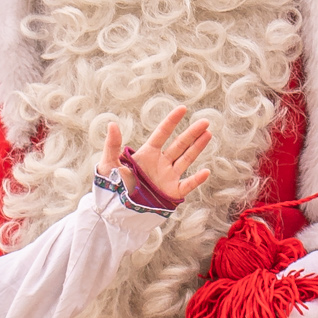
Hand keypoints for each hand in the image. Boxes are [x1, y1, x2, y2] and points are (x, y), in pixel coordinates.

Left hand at [101, 106, 216, 206]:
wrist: (115, 209)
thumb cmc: (111, 185)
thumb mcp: (108, 163)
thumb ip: (112, 145)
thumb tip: (112, 124)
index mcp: (147, 154)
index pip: (162, 134)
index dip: (172, 121)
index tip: (182, 109)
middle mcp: (160, 163)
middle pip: (179, 144)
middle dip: (192, 133)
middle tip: (205, 122)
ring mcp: (167, 177)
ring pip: (186, 159)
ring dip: (197, 148)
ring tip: (208, 134)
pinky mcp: (171, 192)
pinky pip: (186, 185)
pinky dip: (196, 180)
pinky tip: (205, 172)